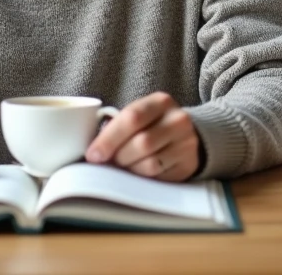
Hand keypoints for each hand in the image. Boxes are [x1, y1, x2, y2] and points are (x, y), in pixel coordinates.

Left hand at [85, 92, 200, 181]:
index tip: (93, 155)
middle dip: (119, 157)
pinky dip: (143, 179)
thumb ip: (117, 126)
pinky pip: (159, 178)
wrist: (184, 135)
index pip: (132, 118)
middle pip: (142, 143)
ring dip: (130, 170)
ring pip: (150, 164)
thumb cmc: (150, 125)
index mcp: (161, 101)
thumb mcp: (138, 116)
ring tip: (124, 167)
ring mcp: (186, 143)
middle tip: (109, 163)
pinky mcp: (187, 164)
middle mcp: (178, 120)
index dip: (109, 138)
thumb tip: (93, 153)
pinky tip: (139, 173)